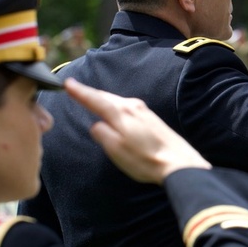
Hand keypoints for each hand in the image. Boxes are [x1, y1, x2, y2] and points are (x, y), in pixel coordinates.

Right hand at [64, 78, 210, 184]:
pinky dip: (115, 105)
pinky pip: (127, 107)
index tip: (67, 83)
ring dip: (103, 98)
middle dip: (90, 92)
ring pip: (117, 101)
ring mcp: (145, 111)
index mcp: (121, 113)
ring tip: (91, 96)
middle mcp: (133, 106)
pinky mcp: (152, 118)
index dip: (80, 92)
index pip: (95, 99)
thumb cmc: (145, 159)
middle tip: (75, 86)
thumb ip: (102, 134)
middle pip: (106, 97)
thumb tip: (96, 125)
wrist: (179, 163)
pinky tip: (114, 109)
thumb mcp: (116, 150)